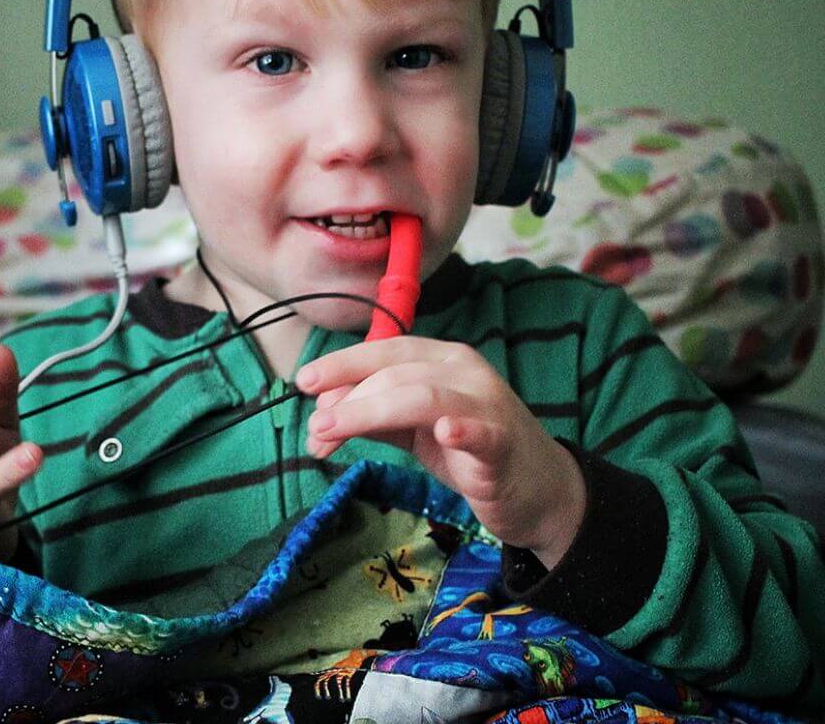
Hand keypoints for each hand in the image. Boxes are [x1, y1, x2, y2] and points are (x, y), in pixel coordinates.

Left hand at [295, 337, 585, 568]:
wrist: (538, 489)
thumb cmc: (469, 450)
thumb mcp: (414, 427)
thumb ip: (374, 415)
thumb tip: (321, 413)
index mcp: (441, 359)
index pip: (384, 351)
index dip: (341, 363)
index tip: (303, 382)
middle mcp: (464, 371)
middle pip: (395, 374)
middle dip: (346, 400)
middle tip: (314, 430)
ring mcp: (487, 405)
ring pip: (422, 396)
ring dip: (369, 411)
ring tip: (332, 431)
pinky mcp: (503, 444)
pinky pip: (481, 431)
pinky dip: (462, 427)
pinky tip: (445, 431)